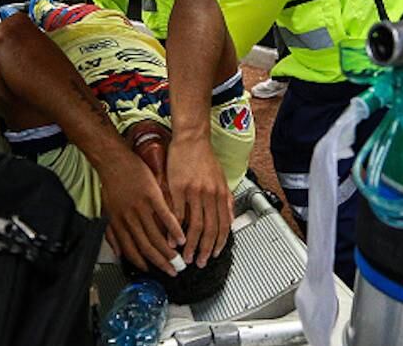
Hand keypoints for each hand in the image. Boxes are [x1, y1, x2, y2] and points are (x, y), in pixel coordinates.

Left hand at [100, 152, 184, 275]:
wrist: (113, 160)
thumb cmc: (111, 183)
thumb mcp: (107, 210)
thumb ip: (112, 233)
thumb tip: (118, 252)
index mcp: (118, 223)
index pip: (130, 249)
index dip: (142, 262)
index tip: (152, 270)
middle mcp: (129, 218)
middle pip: (146, 246)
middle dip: (161, 262)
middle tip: (173, 270)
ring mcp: (141, 207)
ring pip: (156, 234)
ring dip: (169, 250)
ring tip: (180, 259)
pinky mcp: (151, 195)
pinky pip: (164, 215)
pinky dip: (174, 228)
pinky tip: (181, 237)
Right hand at [167, 135, 233, 268]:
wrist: (191, 139)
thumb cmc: (204, 158)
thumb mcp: (221, 179)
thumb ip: (226, 200)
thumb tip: (230, 219)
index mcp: (221, 194)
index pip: (223, 225)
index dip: (219, 244)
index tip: (214, 255)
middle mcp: (210, 195)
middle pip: (210, 230)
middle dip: (205, 250)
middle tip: (200, 262)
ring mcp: (194, 192)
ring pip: (195, 226)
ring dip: (190, 245)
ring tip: (185, 256)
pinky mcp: (178, 188)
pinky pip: (177, 214)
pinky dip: (175, 230)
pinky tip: (172, 239)